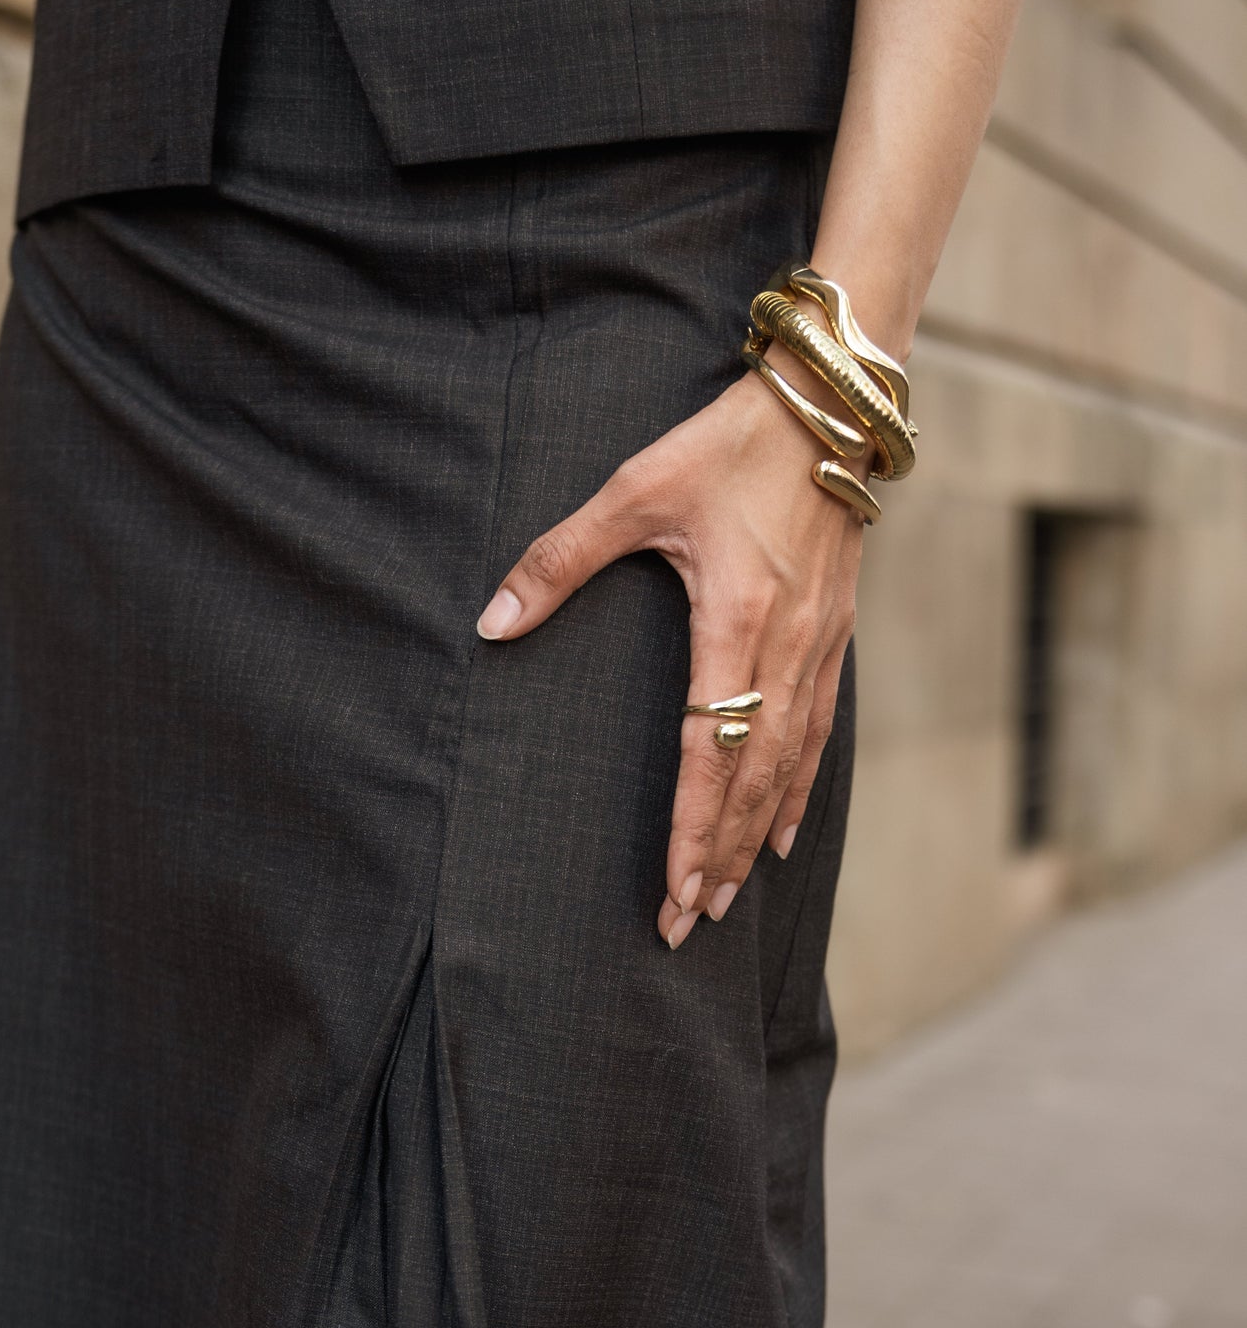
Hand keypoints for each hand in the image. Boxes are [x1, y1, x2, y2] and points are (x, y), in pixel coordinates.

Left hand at [476, 362, 863, 947]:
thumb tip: (493, 622)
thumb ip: (559, 560)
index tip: (675, 891)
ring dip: (757, 836)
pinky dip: (799, 789)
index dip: (694, 829)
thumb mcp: (633, 490)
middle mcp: (786, 648)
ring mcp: (818, 645)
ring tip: (731, 898)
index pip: (709, 752)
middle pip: (752, 779)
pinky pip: (820, 732)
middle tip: (691, 923)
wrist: (827, 404)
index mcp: (735, 621)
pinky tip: (784, 831)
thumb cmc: (727, 443)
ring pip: (789, 766)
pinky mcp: (834, 635)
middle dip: (721, 857)